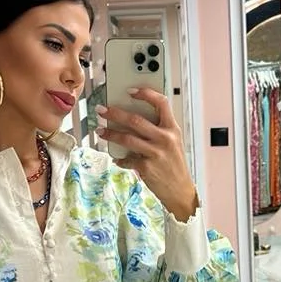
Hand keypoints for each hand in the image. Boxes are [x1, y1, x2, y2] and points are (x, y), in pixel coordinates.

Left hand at [97, 89, 198, 222]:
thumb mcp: (173, 143)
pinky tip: (116, 158)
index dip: (146, 93)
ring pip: (127, 138)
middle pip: (136, 120)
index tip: (130, 91)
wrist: (180, 190)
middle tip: (102, 110)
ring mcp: (156, 153)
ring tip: (100, 131)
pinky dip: (120, 158)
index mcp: (172, 129)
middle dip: (115, 113)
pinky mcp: (147, 167)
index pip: (161, 103)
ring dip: (110, 134)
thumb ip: (158, 130)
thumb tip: (132, 119)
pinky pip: (127, 159)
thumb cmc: (174, 165)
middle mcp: (165, 138)